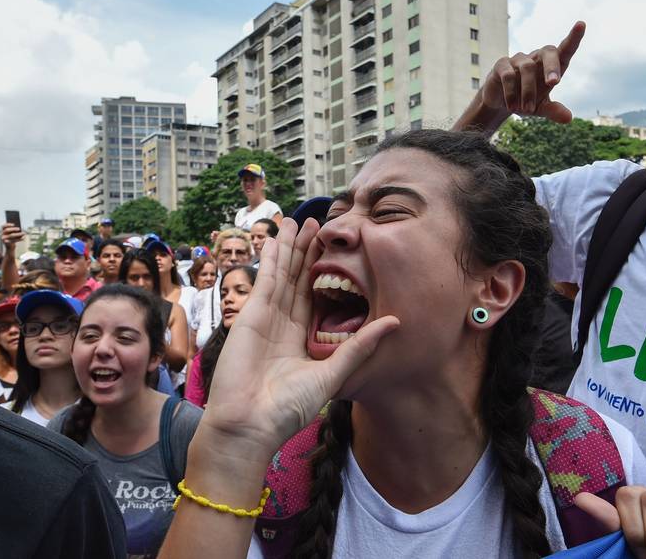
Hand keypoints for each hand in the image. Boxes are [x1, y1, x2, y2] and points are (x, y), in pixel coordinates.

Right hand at [0, 223, 23, 250]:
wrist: (10, 247)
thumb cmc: (12, 238)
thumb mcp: (12, 234)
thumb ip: (14, 230)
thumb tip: (19, 228)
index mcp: (2, 231)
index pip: (3, 226)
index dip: (8, 224)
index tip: (14, 224)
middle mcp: (1, 234)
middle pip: (7, 230)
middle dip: (13, 229)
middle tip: (19, 228)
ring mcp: (3, 239)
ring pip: (11, 235)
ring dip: (18, 234)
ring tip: (24, 233)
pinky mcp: (7, 243)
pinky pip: (14, 240)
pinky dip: (19, 239)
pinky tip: (24, 237)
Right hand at [195, 218, 398, 461]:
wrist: (250, 424)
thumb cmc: (288, 408)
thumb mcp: (333, 373)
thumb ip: (360, 345)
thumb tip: (395, 322)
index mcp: (301, 338)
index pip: (313, 296)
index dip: (320, 272)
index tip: (332, 249)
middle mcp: (283, 324)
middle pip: (296, 279)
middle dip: (305, 252)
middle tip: (317, 223)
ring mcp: (265, 318)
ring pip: (280, 274)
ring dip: (287, 247)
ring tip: (296, 221)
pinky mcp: (250, 315)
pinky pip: (264, 280)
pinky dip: (269, 258)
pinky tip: (275, 238)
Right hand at [480, 20, 584, 122]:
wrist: (501, 103)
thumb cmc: (526, 99)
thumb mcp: (541, 108)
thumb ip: (554, 110)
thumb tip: (569, 118)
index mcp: (551, 66)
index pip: (565, 48)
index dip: (574, 37)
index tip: (581, 24)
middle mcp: (536, 58)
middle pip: (549, 52)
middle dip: (552, 66)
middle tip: (554, 84)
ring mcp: (518, 59)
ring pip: (527, 68)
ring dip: (528, 91)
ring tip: (526, 110)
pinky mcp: (502, 65)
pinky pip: (509, 75)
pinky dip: (512, 93)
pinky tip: (512, 106)